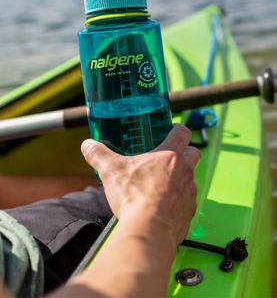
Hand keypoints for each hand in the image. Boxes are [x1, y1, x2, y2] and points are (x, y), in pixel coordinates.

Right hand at [81, 125, 199, 244]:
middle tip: (170, 157)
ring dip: (180, 179)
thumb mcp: (111, 170)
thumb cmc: (134, 197)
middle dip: (186, 153)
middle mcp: (185, 171)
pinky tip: (163, 207)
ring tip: (161, 185)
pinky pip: (187, 202)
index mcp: (170, 155)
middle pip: (194, 153)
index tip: (173, 130)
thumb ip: (98, 155)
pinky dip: (178, 202)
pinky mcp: (189, 212)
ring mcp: (190, 192)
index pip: (182, 133)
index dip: (178, 130)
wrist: (149, 230)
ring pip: (191, 179)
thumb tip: (87, 145)